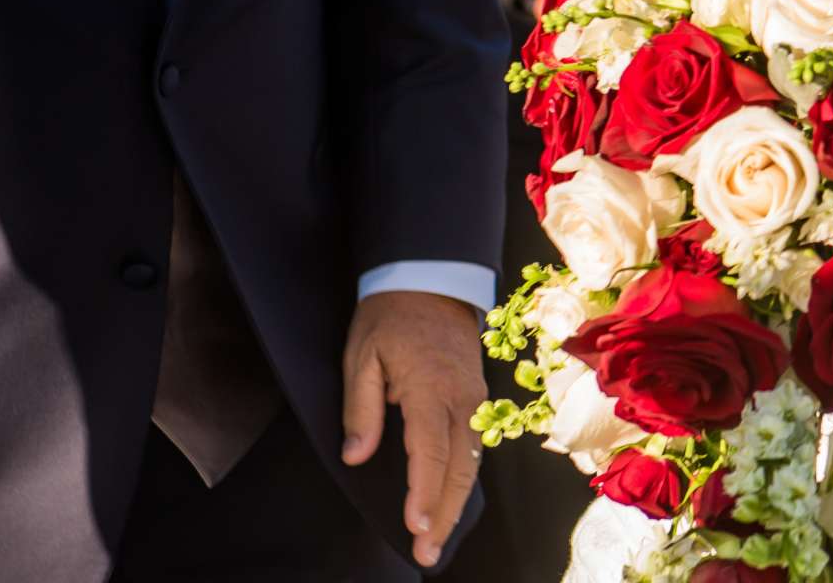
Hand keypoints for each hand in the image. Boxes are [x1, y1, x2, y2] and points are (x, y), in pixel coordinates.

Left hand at [340, 290, 486, 567]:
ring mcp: (474, 398)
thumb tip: (357, 455)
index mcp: (430, 388)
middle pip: (458, 467)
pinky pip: (473, 447)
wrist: (431, 280)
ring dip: (456, 503)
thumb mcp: (361, 355)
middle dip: (444, 513)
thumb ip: (360, 408)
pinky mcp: (476, 398)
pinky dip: (463, 480)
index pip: (429, 451)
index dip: (423, 492)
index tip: (416, 525)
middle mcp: (461, 398)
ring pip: (471, 462)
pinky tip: (450, 503)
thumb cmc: (389, 317)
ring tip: (437, 539)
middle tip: (427, 553)